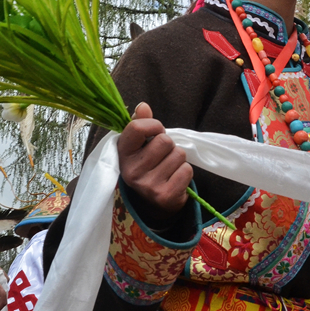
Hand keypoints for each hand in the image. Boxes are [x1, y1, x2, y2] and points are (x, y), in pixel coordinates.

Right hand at [118, 102, 192, 219]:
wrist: (153, 204)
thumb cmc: (148, 167)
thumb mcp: (140, 147)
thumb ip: (141, 125)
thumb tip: (143, 106)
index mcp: (122, 155)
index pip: (137, 127)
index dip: (154, 125)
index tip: (156, 132)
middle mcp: (131, 171)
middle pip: (165, 141)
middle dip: (169, 146)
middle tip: (163, 156)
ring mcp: (148, 185)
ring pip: (178, 154)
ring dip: (178, 159)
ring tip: (168, 168)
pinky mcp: (165, 195)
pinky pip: (186, 170)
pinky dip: (184, 172)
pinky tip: (174, 179)